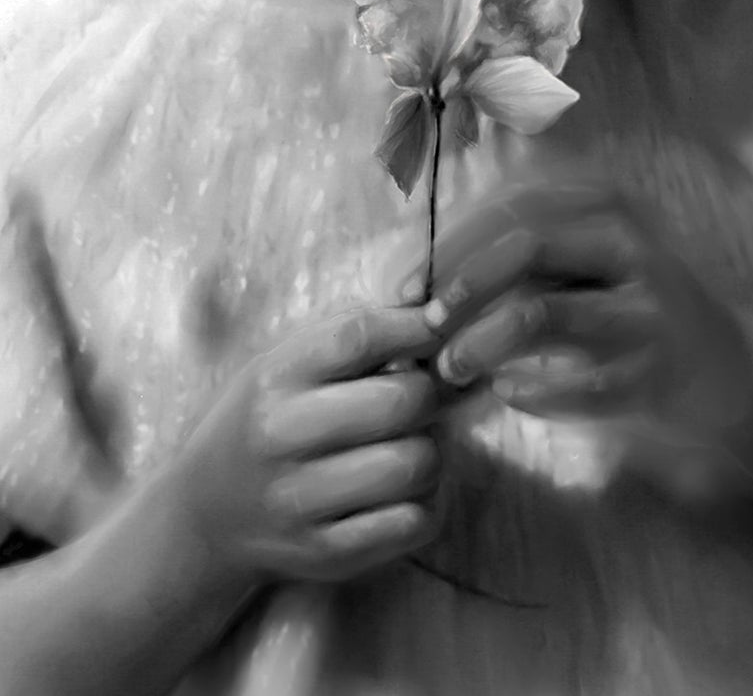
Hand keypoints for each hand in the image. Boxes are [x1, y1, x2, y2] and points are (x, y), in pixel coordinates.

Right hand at [166, 306, 444, 594]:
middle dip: (430, 393)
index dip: (415, 327)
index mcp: (276, 378)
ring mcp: (301, 501)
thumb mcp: (285, 363)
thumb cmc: (264, 421)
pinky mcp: (324, 554)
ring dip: (432, 450)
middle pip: (401, 401)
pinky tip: (406, 492)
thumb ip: (352, 333)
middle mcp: (283, 437)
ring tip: (413, 445)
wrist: (203, 516)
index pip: (361, 335)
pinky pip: (413, 523)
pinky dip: (427, 503)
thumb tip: (432, 312)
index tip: (435, 329)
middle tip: (423, 398)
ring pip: (415, 464)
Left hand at [417, 179, 752, 449]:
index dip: (447, 240)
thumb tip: (420, 272)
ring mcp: (645, 304)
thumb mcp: (586, 256)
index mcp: (607, 201)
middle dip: (457, 285)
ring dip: (478, 344)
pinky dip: (528, 392)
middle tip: (419, 327)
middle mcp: (630, 239)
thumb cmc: (635, 311)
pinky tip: (512, 395)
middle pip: (521, 243)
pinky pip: (566, 382)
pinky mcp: (655, 367)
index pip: (509, 202)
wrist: (734, 373)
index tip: (402, 281)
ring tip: (451, 371)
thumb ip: (519, 252)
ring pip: (537, 313)